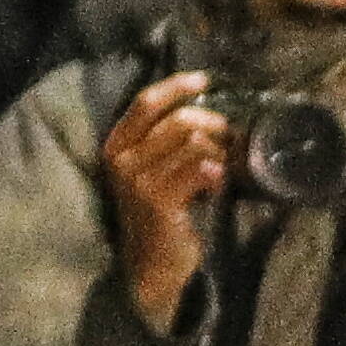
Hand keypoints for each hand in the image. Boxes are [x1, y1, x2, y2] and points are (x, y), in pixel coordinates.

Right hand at [100, 69, 228, 330]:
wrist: (151, 266)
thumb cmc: (160, 215)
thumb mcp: (154, 172)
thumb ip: (167, 142)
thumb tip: (207, 111)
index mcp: (116, 146)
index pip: (145, 102)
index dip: (176, 86)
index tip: (204, 80)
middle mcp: (122, 160)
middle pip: (177, 120)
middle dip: (212, 124)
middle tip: (228, 136)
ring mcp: (138, 180)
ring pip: (193, 143)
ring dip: (219, 153)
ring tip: (222, 169)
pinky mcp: (159, 200)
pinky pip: (200, 168)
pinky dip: (217, 173)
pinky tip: (217, 186)